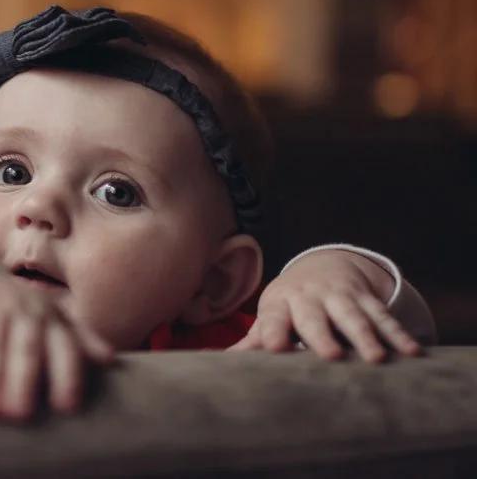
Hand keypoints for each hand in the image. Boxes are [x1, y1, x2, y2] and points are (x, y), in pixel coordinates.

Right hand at [0, 257, 113, 419]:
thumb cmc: (19, 310)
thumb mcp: (51, 320)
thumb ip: (78, 340)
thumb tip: (111, 359)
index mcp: (50, 320)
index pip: (63, 348)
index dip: (67, 375)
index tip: (67, 406)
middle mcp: (22, 312)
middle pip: (25, 348)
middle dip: (24, 378)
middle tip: (20, 415)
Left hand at [229, 250, 420, 361]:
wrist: (321, 267)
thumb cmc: (288, 304)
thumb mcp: (269, 316)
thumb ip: (252, 340)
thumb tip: (217, 362)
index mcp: (280, 304)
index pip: (274, 318)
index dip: (273, 332)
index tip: (273, 349)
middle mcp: (310, 298)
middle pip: (315, 317)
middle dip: (321, 335)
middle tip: (331, 356)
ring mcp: (340, 297)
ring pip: (353, 316)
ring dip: (366, 335)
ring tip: (376, 359)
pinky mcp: (366, 299)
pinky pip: (383, 316)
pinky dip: (396, 333)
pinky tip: (411, 353)